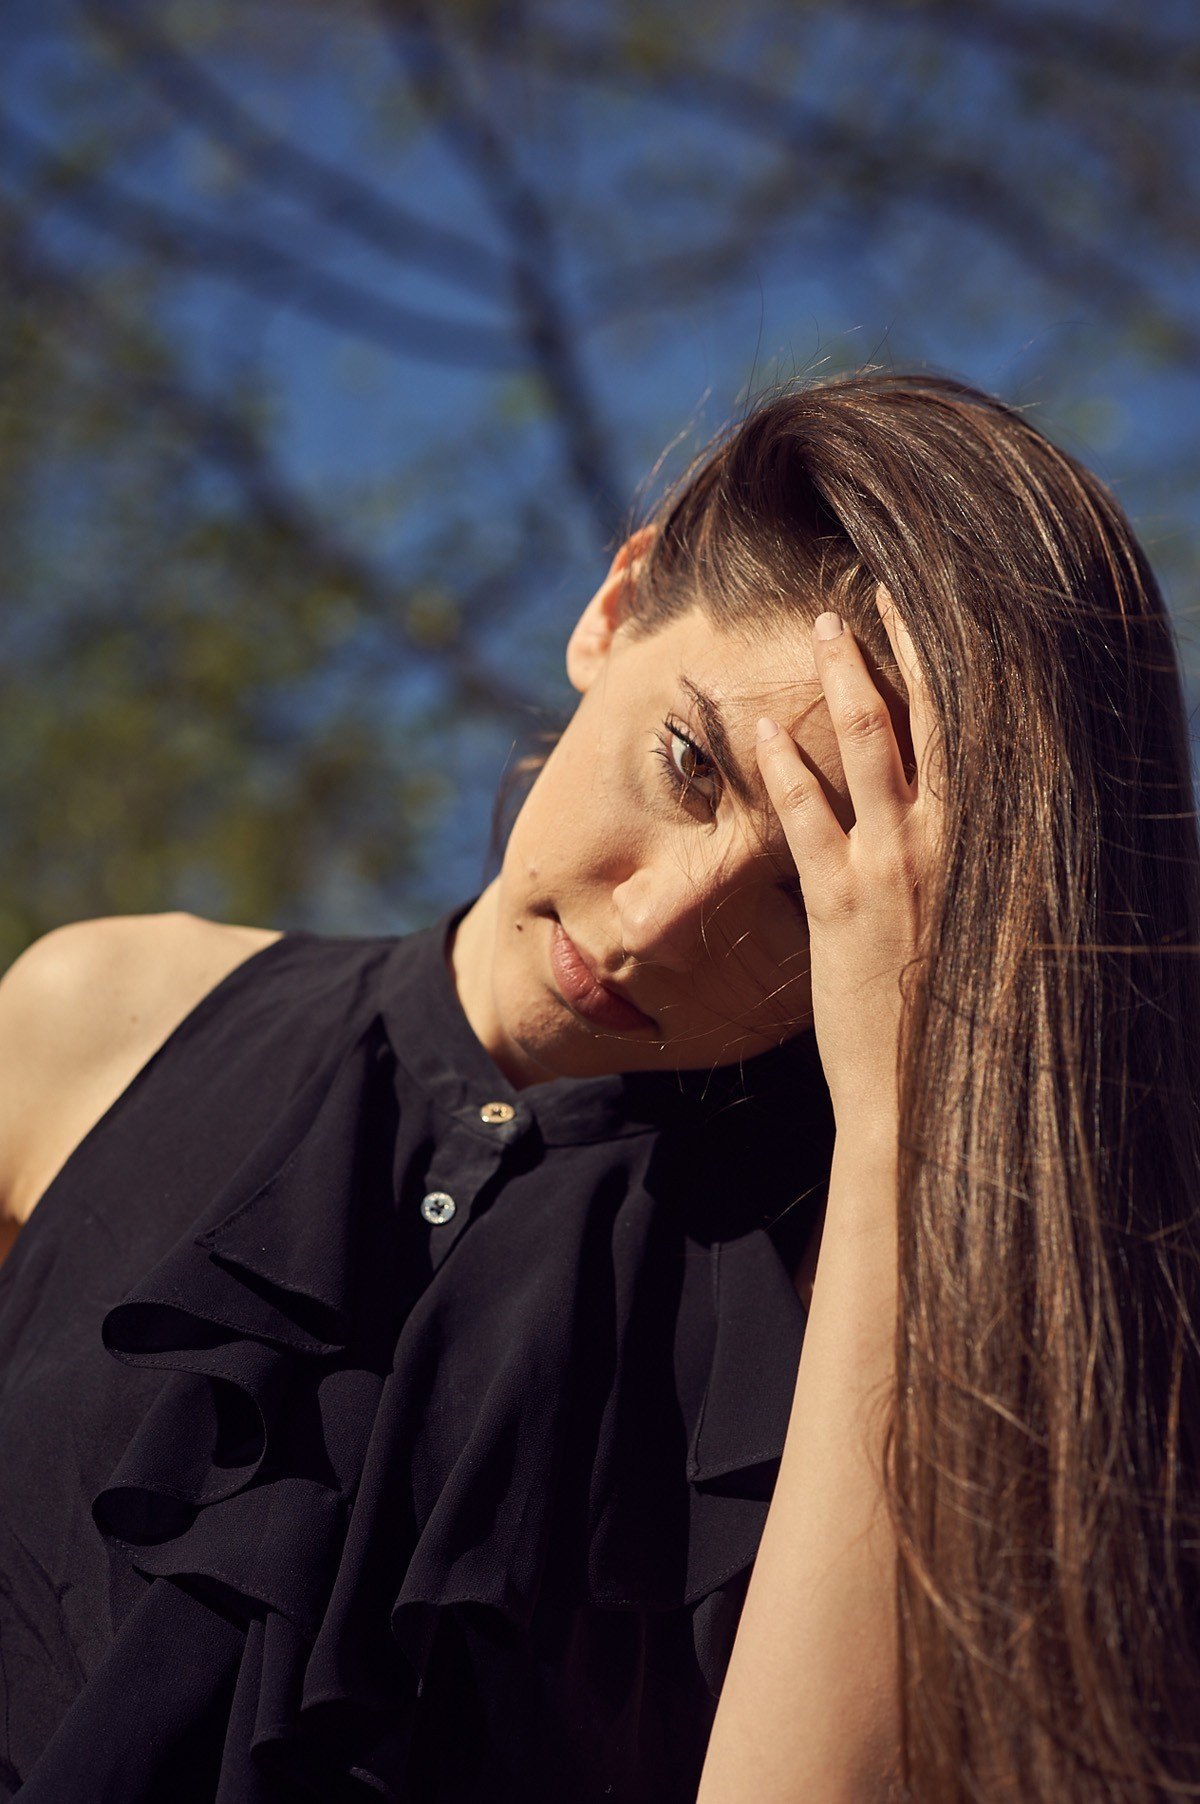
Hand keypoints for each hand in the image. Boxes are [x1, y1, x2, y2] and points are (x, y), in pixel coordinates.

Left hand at [756, 589, 941, 1137]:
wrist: (923, 1094)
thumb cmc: (950, 1017)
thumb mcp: (975, 930)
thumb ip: (965, 869)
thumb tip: (959, 830)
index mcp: (985, 846)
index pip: (977, 736)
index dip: (955, 673)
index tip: (942, 623)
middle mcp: (950, 841)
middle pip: (928, 716)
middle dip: (903, 646)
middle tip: (878, 591)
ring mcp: (895, 865)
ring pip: (869, 744)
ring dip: (842, 678)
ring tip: (824, 626)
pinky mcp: (843, 899)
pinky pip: (806, 814)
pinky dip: (780, 767)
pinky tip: (757, 732)